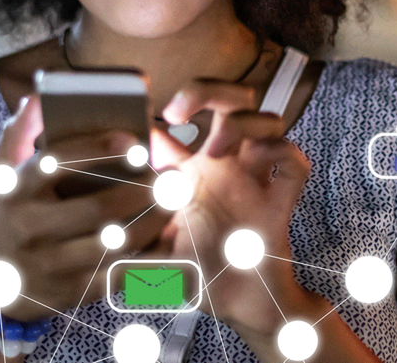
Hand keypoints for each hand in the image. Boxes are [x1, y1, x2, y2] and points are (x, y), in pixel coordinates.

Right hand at [0, 94, 169, 321]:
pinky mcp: (70, 293)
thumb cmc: (5, 217)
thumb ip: (20, 134)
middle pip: (96, 208)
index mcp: (15, 192)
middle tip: (171, 175)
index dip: (98, 149)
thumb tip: (38, 98)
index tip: (133, 139)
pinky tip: (165, 236)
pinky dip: (147, 257)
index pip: (57, 163)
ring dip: (152, 222)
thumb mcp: (1, 175)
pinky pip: (118, 275)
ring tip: (174, 201)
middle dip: (141, 190)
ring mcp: (50, 265)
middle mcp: (30, 229)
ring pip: (114, 244)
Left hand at [148, 79, 316, 337]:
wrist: (242, 307)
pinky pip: (294, 163)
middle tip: (177, 111)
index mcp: (192, 173)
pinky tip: (264, 173)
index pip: (179, 123)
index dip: (159, 110)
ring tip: (218, 148)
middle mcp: (225, 167)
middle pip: (229, 99)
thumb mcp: (153, 255)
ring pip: (268, 118)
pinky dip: (284, 156)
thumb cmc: (199, 276)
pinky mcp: (279, 201)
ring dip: (244, 122)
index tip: (138, 116)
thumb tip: (102, 232)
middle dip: (207, 89)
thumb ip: (130, 239)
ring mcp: (255, 180)